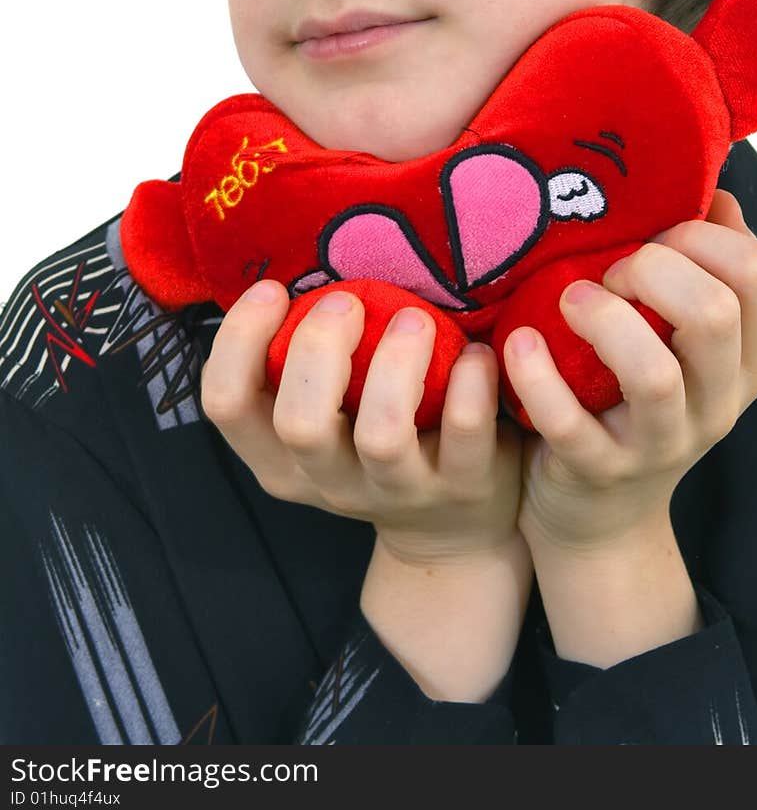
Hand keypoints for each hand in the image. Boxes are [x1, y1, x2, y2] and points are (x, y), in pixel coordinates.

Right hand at [200, 283, 523, 565]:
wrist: (453, 531)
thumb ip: (303, 368)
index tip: (272, 289)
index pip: (227, 405)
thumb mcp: (326, 417)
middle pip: (300, 424)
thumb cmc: (377, 440)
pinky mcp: (463, 486)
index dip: (238, 340)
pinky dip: (470, 380)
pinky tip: (476, 352)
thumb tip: (287, 278)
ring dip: (396, 363)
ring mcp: (399, 489)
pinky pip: (465, 431)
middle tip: (347, 301)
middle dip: (318, 347)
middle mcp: (331, 479)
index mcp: (282, 456)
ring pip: (382, 436)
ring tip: (414, 319)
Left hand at [502, 189, 756, 554]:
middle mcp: (718, 401)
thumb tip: (716, 194)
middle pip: (714, 311)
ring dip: (605, 320)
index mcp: (747, 357)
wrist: (598, 518)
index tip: (652, 238)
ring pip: (655, 374)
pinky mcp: (600, 472)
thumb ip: (700, 270)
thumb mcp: (682, 343)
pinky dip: (539, 376)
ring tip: (569, 300)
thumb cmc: (630, 399)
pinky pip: (571, 424)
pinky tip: (520, 344)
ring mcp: (662, 443)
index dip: (700, 235)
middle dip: (653, 269)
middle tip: (608, 273)